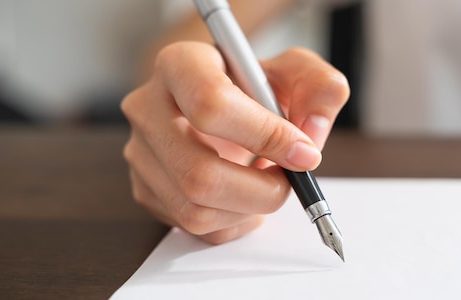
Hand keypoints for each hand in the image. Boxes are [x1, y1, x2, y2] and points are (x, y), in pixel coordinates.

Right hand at [121, 42, 348, 243]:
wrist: (220, 104)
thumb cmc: (252, 86)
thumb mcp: (295, 72)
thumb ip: (320, 88)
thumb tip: (312, 136)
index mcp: (180, 65)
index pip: (212, 105)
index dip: (266, 136)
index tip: (304, 152)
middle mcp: (148, 109)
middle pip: (199, 174)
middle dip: (261, 191)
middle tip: (288, 181)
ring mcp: (141, 153)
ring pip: (196, 209)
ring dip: (248, 209)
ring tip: (265, 184)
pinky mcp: (144, 189)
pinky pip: (194, 226)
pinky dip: (233, 222)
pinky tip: (245, 196)